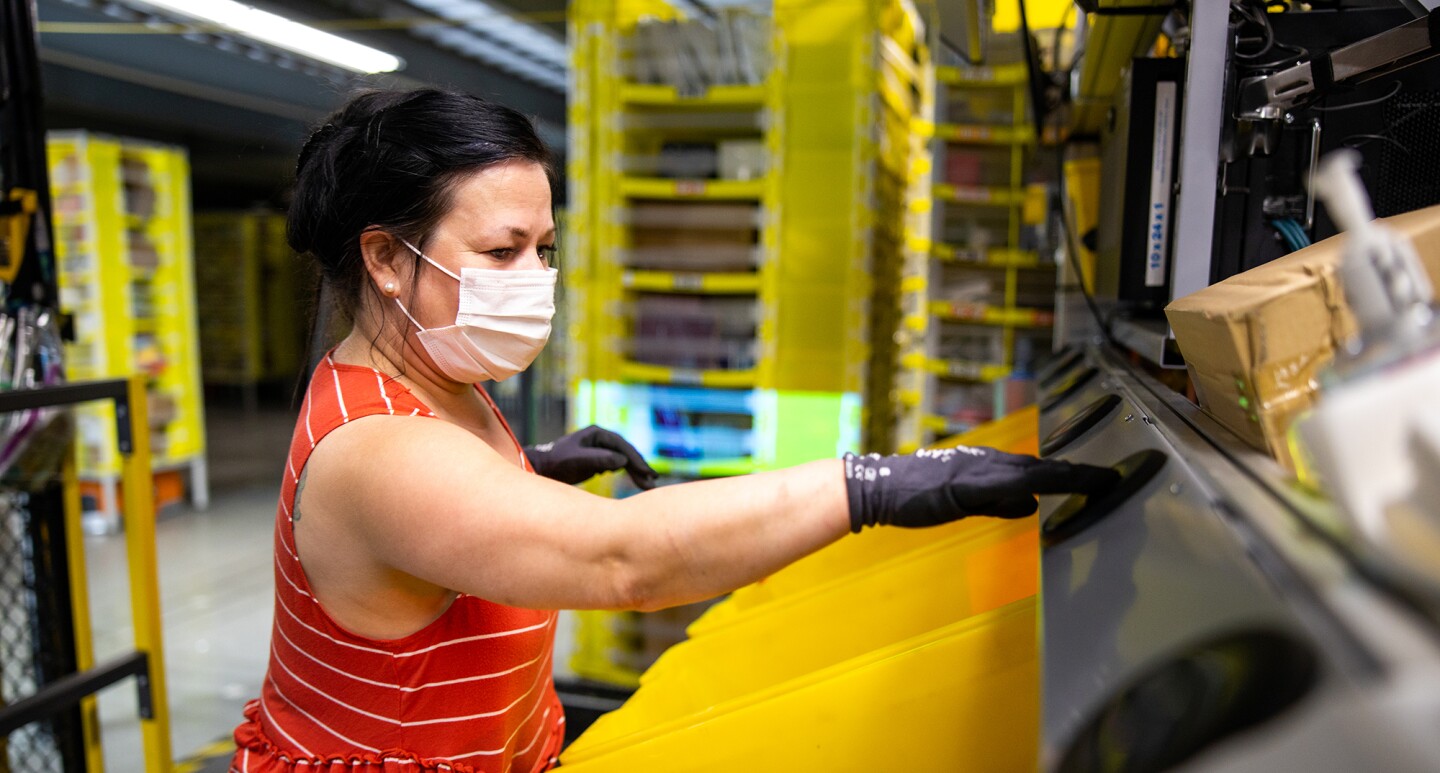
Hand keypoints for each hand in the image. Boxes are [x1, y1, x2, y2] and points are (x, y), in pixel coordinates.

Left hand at [526, 426, 659, 488]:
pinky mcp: (598, 460)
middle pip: (626, 452)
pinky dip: (627, 474)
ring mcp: (600, 449)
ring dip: (636, 472)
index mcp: (597, 433)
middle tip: (653, 481)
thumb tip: (623, 462)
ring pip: (624, 460)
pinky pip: (618, 466)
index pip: (623, 446)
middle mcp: (601, 439)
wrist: (541, 469)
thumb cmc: (556, 463)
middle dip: (639, 467)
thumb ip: (599, 459)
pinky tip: (636, 481)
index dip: (636, 460)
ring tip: (648, 485)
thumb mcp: (577, 460)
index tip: (647, 472)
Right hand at [842, 447, 1118, 531]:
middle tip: (1110, 478)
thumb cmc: (915, 494)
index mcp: (987, 467)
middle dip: (1078, 473)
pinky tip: (1054, 487)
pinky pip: (1010, 483)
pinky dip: (1038, 483)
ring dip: (1067, 476)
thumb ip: (997, 503)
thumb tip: (1030, 505)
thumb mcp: (964, 501)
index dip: (1070, 475)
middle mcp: (988, 462)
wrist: (880, 488)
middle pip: (1043, 467)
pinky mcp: (969, 483)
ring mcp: (979, 470)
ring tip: (1096, 481)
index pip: (1037, 470)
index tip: (1099, 480)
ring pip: (1033, 470)